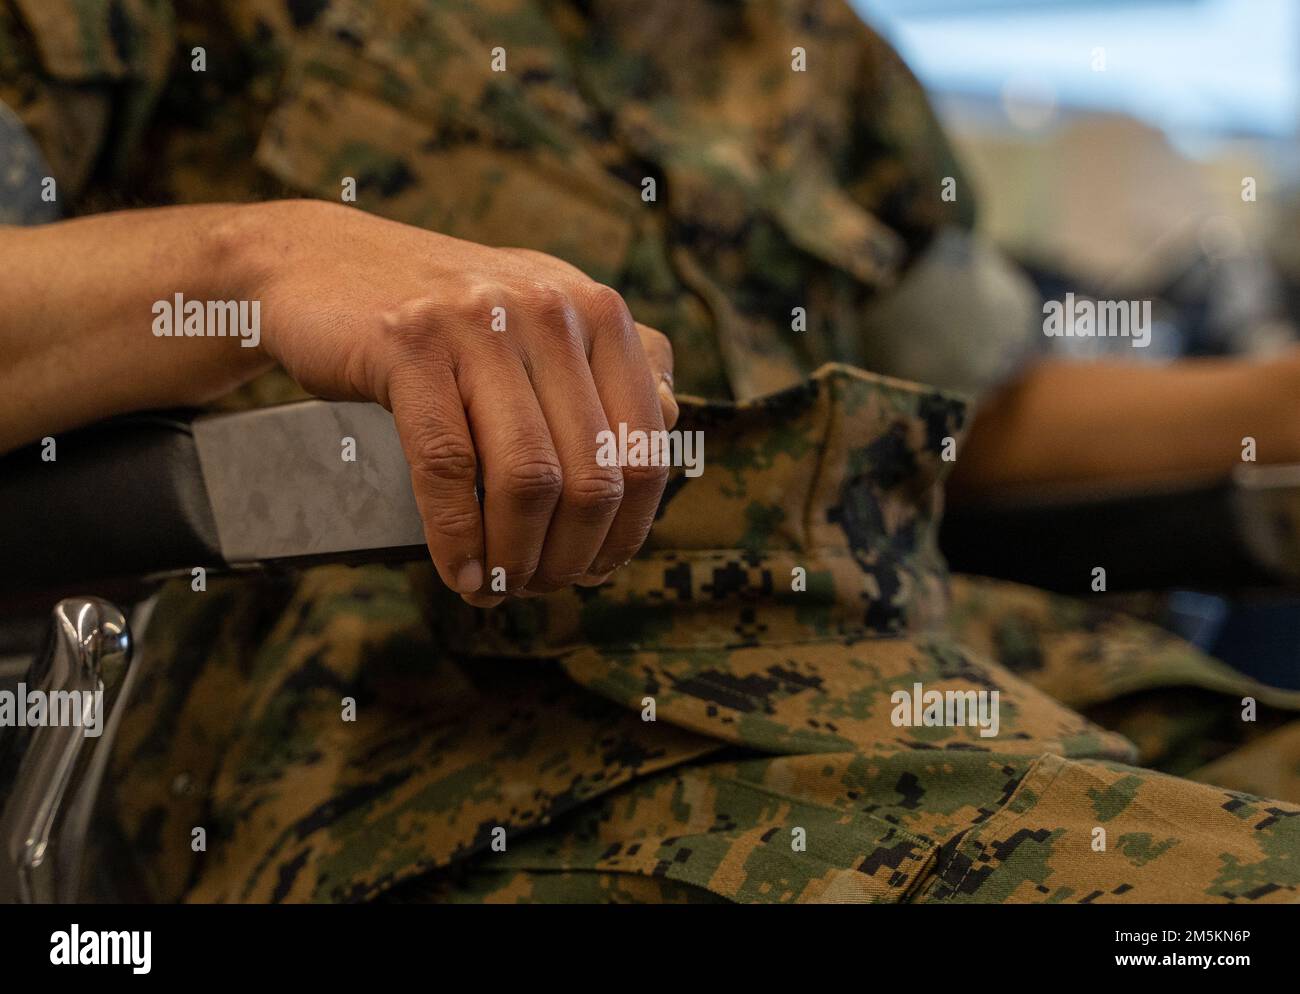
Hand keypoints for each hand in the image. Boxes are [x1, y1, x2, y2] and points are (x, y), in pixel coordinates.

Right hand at [233, 200, 676, 605]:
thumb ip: (610, 363)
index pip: (645, 448)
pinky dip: (459, 540)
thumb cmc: (443, 317)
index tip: (593, 568)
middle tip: (538, 588)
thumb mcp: (539, 319)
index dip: (627, 529)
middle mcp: (551, 308)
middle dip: (569, 556)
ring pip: (529, 479)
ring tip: (498, 589)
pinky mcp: (409, 343)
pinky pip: (451, 468)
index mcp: (597, 311)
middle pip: (593, 475)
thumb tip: (676, 418)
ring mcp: (480, 321)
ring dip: (517, 559)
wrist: (318, 264)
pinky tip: (459, 575)